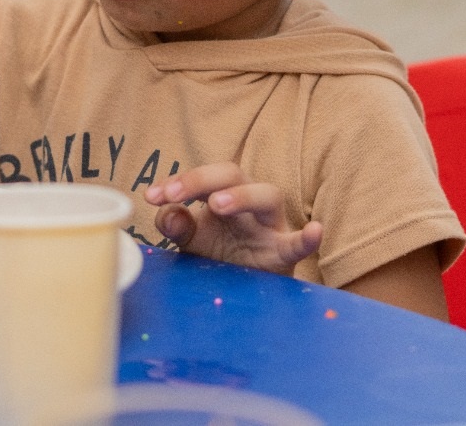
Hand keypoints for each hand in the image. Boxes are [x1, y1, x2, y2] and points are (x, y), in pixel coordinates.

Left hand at [144, 162, 322, 274]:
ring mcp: (269, 226)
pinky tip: (314, 231)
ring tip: (217, 205)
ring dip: (242, 196)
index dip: (178, 182)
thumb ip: (176, 225)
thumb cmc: (220, 253)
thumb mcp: (192, 239)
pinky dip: (307, 238)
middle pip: (233, 174)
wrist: (246, 290)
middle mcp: (248, 203)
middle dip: (202, 180)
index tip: (151, 196)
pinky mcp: (284, 253)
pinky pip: (298, 243)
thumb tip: (166, 213)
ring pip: (267, 196)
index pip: (204, 177)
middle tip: (176, 195)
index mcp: (223, 193)